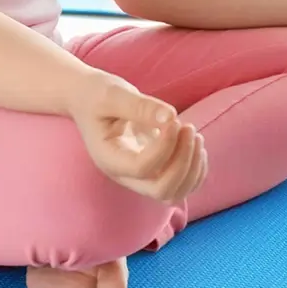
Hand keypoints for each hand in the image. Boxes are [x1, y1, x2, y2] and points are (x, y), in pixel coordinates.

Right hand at [69, 72, 206, 203]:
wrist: (90, 100)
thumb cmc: (97, 95)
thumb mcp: (113, 94)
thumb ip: (140, 106)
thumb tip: (170, 118)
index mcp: (110, 159)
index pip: (142, 168)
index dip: (165, 147)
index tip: (174, 121)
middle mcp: (125, 175)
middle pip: (162, 190)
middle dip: (183, 162)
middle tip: (188, 129)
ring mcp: (140, 176)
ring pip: (175, 192)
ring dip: (192, 167)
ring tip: (193, 134)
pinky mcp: (154, 170)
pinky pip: (182, 184)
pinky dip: (196, 169)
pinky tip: (194, 142)